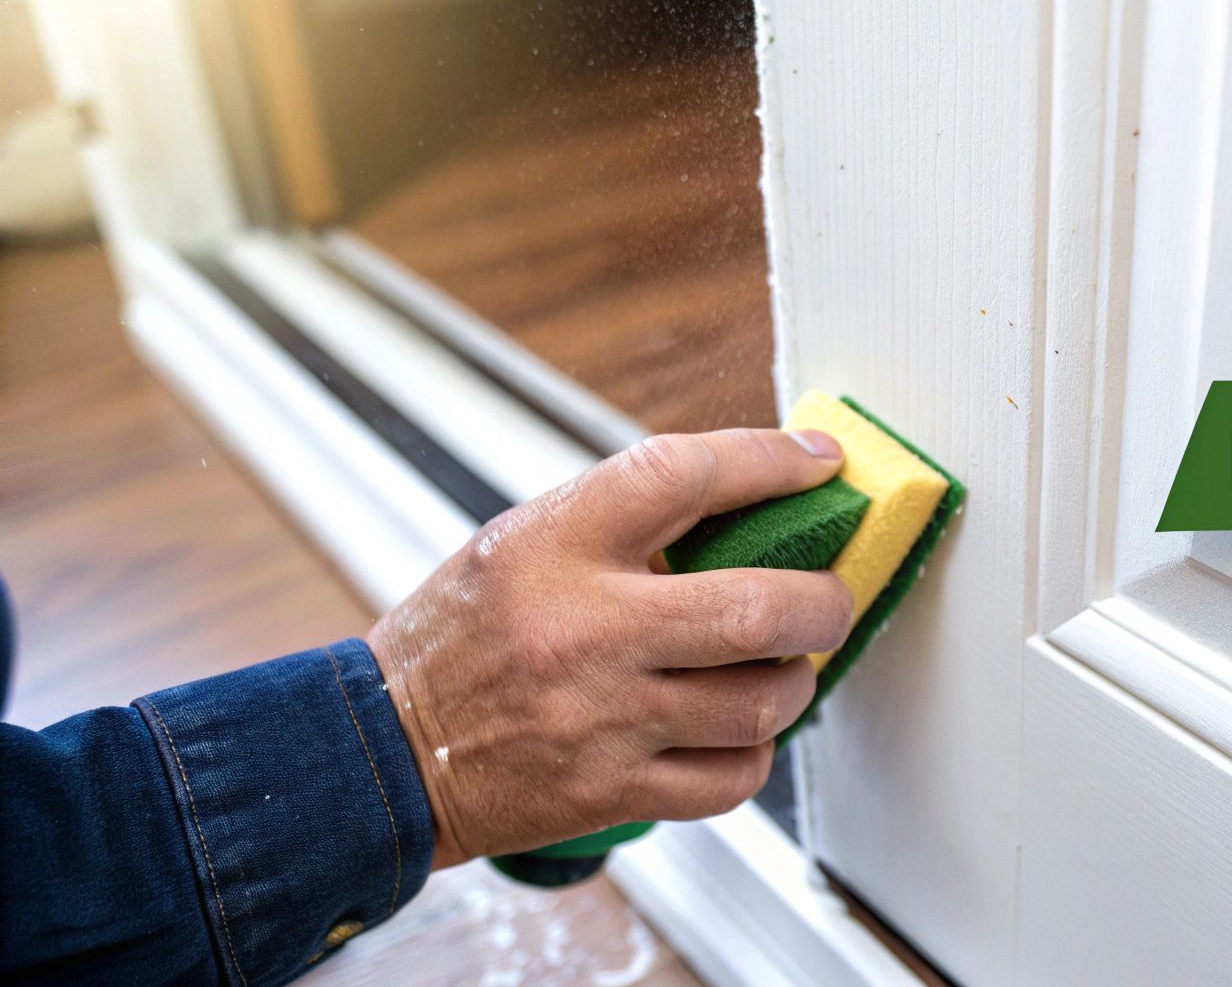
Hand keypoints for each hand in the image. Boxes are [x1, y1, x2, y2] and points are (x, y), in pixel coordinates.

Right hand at [368, 429, 852, 867]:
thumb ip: (626, 519)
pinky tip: (738, 731)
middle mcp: (585, 629)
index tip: (819, 461)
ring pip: (760, 700)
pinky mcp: (611, 791)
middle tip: (829, 596)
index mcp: (556, 545)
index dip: (771, 459)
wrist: (381, 751)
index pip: (685, 474)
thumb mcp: (523, 542)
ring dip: (796, 682)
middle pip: (758, 608)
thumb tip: (754, 498)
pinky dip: (756, 753)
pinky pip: (732, 778)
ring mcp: (602, 718)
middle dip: (824, 600)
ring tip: (782, 668)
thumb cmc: (463, 636)